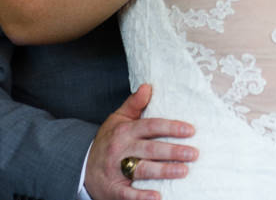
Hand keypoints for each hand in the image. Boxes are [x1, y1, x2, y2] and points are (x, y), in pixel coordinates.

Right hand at [83, 84, 197, 199]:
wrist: (82, 165)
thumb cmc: (108, 141)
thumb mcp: (118, 119)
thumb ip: (134, 104)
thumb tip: (148, 86)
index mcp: (124, 130)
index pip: (151, 126)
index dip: (171, 128)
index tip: (190, 131)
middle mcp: (120, 149)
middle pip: (150, 148)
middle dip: (173, 151)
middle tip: (193, 153)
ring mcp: (116, 169)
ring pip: (142, 169)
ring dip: (164, 170)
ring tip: (184, 171)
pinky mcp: (113, 189)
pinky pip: (128, 194)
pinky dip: (142, 196)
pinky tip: (158, 197)